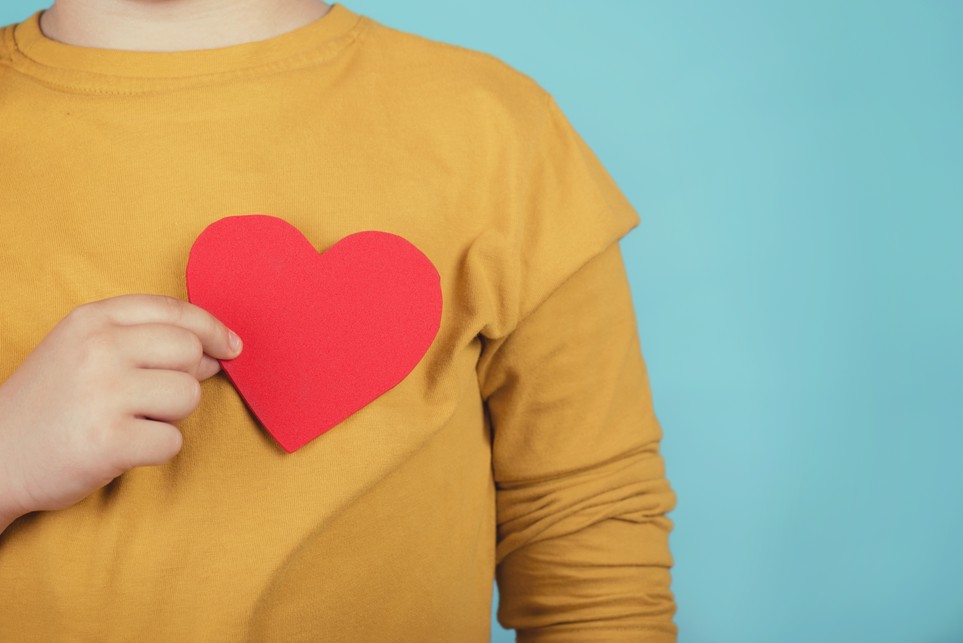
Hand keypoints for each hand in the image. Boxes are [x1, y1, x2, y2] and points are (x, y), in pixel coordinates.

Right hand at [0, 294, 241, 522]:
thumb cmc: (52, 403)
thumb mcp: (82, 348)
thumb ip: (142, 337)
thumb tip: (217, 350)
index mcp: (92, 319)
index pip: (175, 311)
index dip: (212, 328)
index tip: (231, 346)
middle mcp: (98, 349)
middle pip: (190, 351)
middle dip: (187, 377)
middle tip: (157, 396)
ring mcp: (103, 393)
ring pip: (189, 395)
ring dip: (171, 415)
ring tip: (130, 421)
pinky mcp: (109, 440)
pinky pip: (173, 441)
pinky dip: (156, 450)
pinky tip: (122, 447)